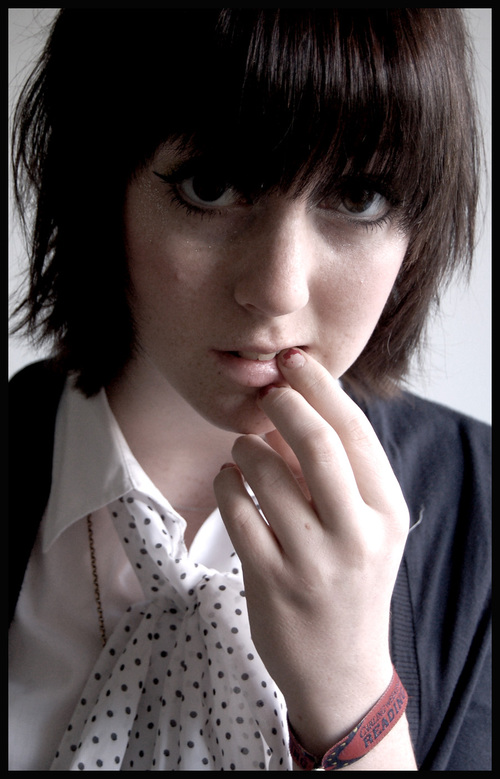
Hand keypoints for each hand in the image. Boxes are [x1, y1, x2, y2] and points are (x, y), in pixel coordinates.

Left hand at [213, 348, 409, 758]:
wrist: (341, 669)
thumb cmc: (352, 581)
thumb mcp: (367, 528)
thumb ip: (340, 472)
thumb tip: (295, 407)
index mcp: (387, 514)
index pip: (355, 434)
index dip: (321, 389)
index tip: (295, 363)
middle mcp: (356, 536)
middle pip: (317, 446)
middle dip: (285, 405)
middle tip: (267, 393)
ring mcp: (312, 563)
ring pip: (266, 475)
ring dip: (247, 447)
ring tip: (245, 448)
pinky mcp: (270, 584)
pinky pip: (236, 512)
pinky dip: (226, 483)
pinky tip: (229, 479)